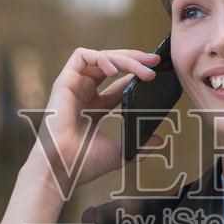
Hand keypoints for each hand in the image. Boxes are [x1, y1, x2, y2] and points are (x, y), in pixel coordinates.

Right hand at [26, 47, 162, 194]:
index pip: (119, 83)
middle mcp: (84, 93)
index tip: (156, 74)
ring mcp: (74, 86)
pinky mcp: (64, 81)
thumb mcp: (121, 153)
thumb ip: (141, 145)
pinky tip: (116, 71)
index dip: (136, 75)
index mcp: (95, 108)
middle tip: (154, 63)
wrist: (63, 167)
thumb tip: (160, 139)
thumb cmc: (84, 163)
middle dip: (135, 60)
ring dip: (124, 58)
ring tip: (143, 68)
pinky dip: (101, 58)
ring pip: (101, 57)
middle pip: (112, 65)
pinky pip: (81, 56)